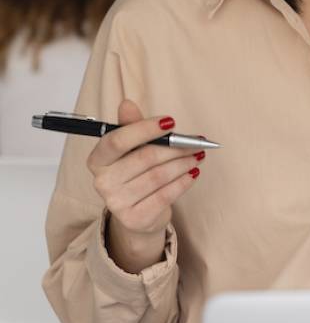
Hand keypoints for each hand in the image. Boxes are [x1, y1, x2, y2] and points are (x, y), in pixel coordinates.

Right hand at [86, 98, 206, 238]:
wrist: (138, 214)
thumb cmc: (136, 173)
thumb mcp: (132, 148)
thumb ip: (131, 126)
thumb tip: (127, 104)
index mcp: (97, 159)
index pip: (118, 140)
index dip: (145, 129)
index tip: (171, 121)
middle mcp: (102, 182)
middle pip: (145, 157)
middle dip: (175, 148)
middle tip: (196, 142)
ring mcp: (116, 203)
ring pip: (159, 176)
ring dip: (183, 163)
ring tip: (198, 156)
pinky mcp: (135, 219)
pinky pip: (166, 195)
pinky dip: (183, 182)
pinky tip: (193, 173)